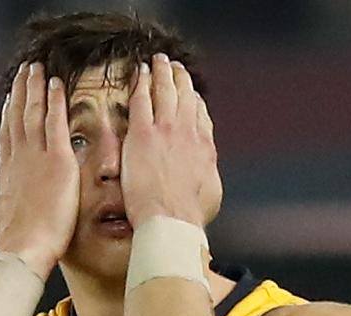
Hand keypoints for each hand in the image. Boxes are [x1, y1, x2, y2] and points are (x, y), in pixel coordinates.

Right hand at [0, 62, 79, 279]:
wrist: (23, 246)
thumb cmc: (19, 241)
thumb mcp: (8, 217)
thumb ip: (12, 202)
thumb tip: (9, 204)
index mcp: (8, 172)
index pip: (8, 135)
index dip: (9, 114)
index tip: (10, 99)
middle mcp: (19, 158)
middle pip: (17, 117)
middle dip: (20, 92)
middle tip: (22, 72)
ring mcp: (36, 157)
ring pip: (34, 113)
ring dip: (35, 88)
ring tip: (36, 68)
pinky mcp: (57, 160)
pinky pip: (56, 123)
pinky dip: (55, 101)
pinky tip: (56, 84)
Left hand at [121, 53, 221, 228]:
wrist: (172, 219)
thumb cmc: (189, 215)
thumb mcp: (211, 194)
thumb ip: (208, 175)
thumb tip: (208, 173)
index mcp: (204, 148)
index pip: (201, 116)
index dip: (195, 102)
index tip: (191, 95)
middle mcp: (188, 133)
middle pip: (186, 97)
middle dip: (182, 79)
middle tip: (177, 68)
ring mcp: (166, 130)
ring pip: (166, 91)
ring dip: (163, 72)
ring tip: (160, 61)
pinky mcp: (143, 134)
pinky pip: (141, 99)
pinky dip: (141, 82)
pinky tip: (139, 72)